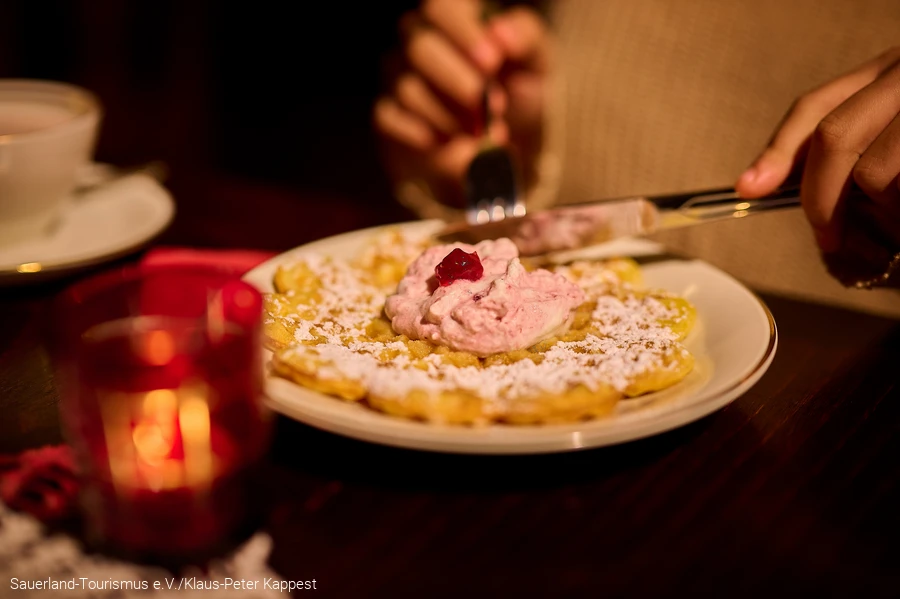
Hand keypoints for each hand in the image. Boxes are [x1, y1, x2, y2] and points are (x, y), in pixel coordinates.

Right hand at [373, 0, 549, 210]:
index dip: (463, 32)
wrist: (505, 140)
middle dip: (457, 81)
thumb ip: (526, 40)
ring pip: (409, 90)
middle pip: (420, 47)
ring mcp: (398, 77)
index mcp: (454, 18)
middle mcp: (418, 40)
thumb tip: (501, 35)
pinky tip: (451, 145)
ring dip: (449, 117)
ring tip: (482, 135)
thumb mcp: (535, 63)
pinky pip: (392, 119)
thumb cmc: (518, 88)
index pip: (441, 6)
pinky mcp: (388, 114)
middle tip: (493, 108)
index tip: (492, 63)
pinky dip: (425, 135)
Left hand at [736, 47, 899, 254]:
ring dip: (881, 212)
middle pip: (836, 136)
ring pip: (878, 170)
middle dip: (822, 197)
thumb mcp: (890, 129)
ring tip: (899, 224)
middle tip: (828, 235)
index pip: (817, 106)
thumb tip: (757, 184)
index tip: (749, 189)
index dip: (778, 150)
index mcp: (889, 71)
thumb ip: (843, 149)